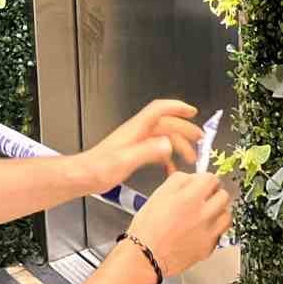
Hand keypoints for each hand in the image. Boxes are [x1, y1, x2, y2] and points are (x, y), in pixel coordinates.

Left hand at [80, 100, 200, 194]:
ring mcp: (135, 142)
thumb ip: (147, 151)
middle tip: (200, 140)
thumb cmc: (99, 168)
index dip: (176, 107)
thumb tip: (169, 144)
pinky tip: (171, 170)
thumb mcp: (125, 160)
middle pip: (165, 124)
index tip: (192, 111)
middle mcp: (137, 132)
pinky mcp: (132, 153)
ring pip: (162, 138)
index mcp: (136, 129)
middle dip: (184, 129)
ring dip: (177, 145)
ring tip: (190, 158)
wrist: (82, 176)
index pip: (159, 110)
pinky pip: (155, 150)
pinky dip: (166, 158)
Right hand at [125, 171, 230, 277]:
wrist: (145, 256)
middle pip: (224, 196)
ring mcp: (208, 233)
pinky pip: (219, 233)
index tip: (203, 182)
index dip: (206, 178)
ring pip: (226, 215)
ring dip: (219, 211)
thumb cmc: (148, 228)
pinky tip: (202, 229)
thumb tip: (191, 178)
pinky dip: (214, 229)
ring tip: (208, 213)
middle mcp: (203, 215)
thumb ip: (178, 181)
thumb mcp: (158, 195)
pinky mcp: (208, 248)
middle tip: (206, 196)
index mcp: (189, 199)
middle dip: (215, 193)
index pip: (212, 179)